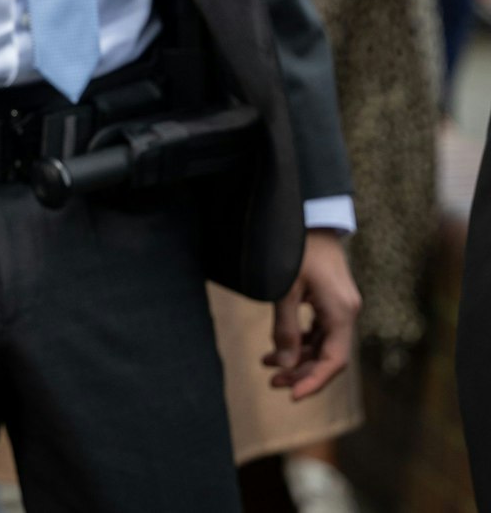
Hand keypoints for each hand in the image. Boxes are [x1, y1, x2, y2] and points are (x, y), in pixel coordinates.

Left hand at [264, 230, 361, 399]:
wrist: (310, 217)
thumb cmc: (295, 248)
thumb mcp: (285, 288)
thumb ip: (284, 327)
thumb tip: (282, 363)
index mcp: (341, 312)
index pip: (333, 361)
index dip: (313, 381)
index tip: (291, 395)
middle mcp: (347, 313)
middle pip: (327, 356)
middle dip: (300, 372)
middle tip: (271, 381)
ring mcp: (340, 307)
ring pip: (322, 345)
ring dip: (297, 357)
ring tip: (267, 365)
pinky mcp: (330, 300)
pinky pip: (318, 331)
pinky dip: (300, 340)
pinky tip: (277, 347)